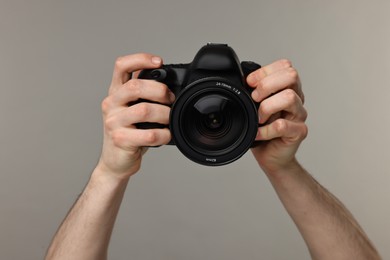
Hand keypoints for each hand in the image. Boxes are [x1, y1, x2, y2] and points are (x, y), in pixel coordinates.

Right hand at [97, 54, 174, 178]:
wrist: (116, 161)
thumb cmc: (129, 133)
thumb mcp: (133, 109)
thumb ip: (144, 95)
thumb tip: (170, 84)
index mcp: (116, 92)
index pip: (121, 66)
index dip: (140, 59)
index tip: (159, 61)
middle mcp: (111, 103)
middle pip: (135, 86)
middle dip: (160, 91)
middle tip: (171, 99)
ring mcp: (113, 122)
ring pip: (144, 110)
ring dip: (164, 114)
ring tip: (169, 120)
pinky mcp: (120, 139)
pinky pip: (148, 134)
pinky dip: (163, 135)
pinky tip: (166, 135)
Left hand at [247, 59, 307, 173]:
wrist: (271, 156)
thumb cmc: (262, 130)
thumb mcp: (254, 107)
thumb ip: (253, 93)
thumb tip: (241, 81)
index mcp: (287, 88)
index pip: (285, 66)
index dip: (265, 71)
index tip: (249, 82)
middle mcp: (296, 98)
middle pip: (291, 76)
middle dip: (267, 84)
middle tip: (254, 98)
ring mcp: (299, 115)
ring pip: (289, 98)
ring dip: (267, 107)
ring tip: (258, 118)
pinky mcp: (299, 131)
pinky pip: (282, 125)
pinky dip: (265, 130)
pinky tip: (258, 134)